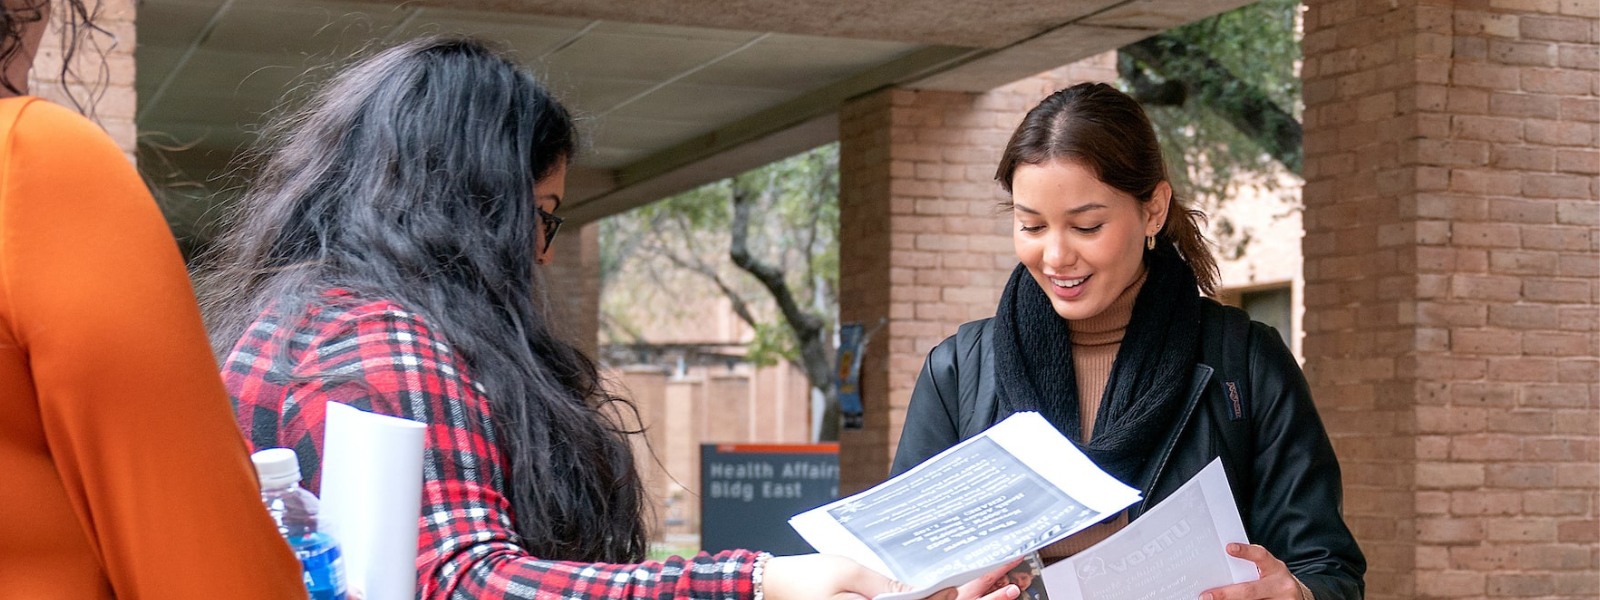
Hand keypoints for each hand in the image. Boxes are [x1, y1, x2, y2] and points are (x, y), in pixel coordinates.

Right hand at [763, 555, 1021, 599]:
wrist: (770, 589)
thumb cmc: (805, 581)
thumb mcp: (849, 575)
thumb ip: (889, 587)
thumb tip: (932, 593)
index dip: (974, 599)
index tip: (1001, 584)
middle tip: (1013, 586)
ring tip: (1000, 587)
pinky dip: (938, 599)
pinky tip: (957, 589)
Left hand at [1199, 544, 1305, 599]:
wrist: (1295, 596)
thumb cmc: (1275, 581)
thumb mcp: (1268, 570)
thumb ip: (1250, 568)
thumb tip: (1222, 571)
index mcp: (1276, 568)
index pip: (1261, 556)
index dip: (1245, 552)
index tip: (1229, 548)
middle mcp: (1281, 585)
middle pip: (1250, 590)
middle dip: (1226, 594)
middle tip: (1207, 596)